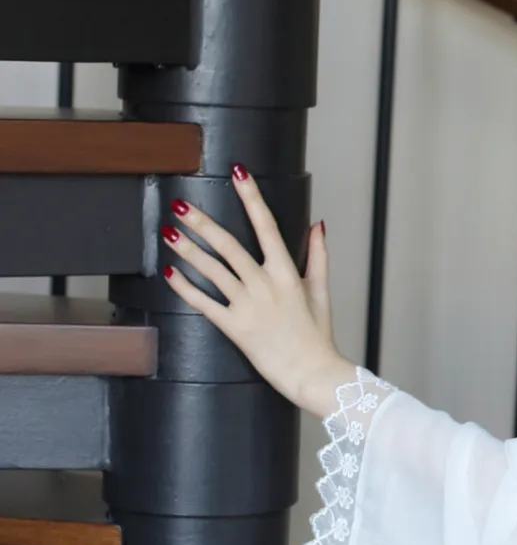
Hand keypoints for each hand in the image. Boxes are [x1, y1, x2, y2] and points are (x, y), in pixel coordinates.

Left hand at [161, 167, 349, 413]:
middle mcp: (264, 285)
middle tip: (180, 205)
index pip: (267, 225)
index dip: (251, 196)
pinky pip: (204, 304)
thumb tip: (317, 226)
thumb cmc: (316, 335)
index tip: (238, 173)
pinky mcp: (234, 327)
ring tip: (168, 233)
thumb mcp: (321, 291)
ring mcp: (247, 305)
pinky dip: (185, 288)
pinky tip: (170, 274)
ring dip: (188, 250)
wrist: (311, 372)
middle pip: (229, 245)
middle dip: (202, 222)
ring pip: (212, 270)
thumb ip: (317, 256)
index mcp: (287, 272)